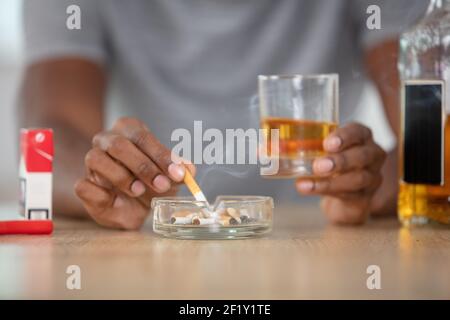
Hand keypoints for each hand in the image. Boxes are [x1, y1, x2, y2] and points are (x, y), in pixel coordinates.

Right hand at [74, 117, 194, 229]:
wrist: (133, 208)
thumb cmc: (151, 184)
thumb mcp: (170, 178)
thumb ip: (179, 172)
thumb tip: (189, 169)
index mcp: (129, 131)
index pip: (142, 136)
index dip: (161, 155)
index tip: (178, 173)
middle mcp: (107, 140)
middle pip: (119, 145)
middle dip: (144, 166)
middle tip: (162, 185)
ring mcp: (92, 162)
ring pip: (96, 159)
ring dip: (121, 177)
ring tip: (139, 191)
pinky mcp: (83, 185)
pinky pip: (84, 185)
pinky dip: (101, 194)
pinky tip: (116, 200)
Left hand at [296, 123, 385, 224]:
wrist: (345, 197)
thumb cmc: (331, 165)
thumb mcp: (317, 152)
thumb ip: (294, 148)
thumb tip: (263, 151)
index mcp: (361, 138)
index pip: (358, 132)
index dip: (345, 136)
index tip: (328, 143)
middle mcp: (371, 156)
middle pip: (362, 156)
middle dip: (340, 161)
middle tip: (318, 165)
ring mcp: (371, 178)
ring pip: (357, 179)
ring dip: (329, 182)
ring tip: (305, 183)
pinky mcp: (364, 198)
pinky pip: (349, 196)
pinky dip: (327, 193)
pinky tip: (309, 190)